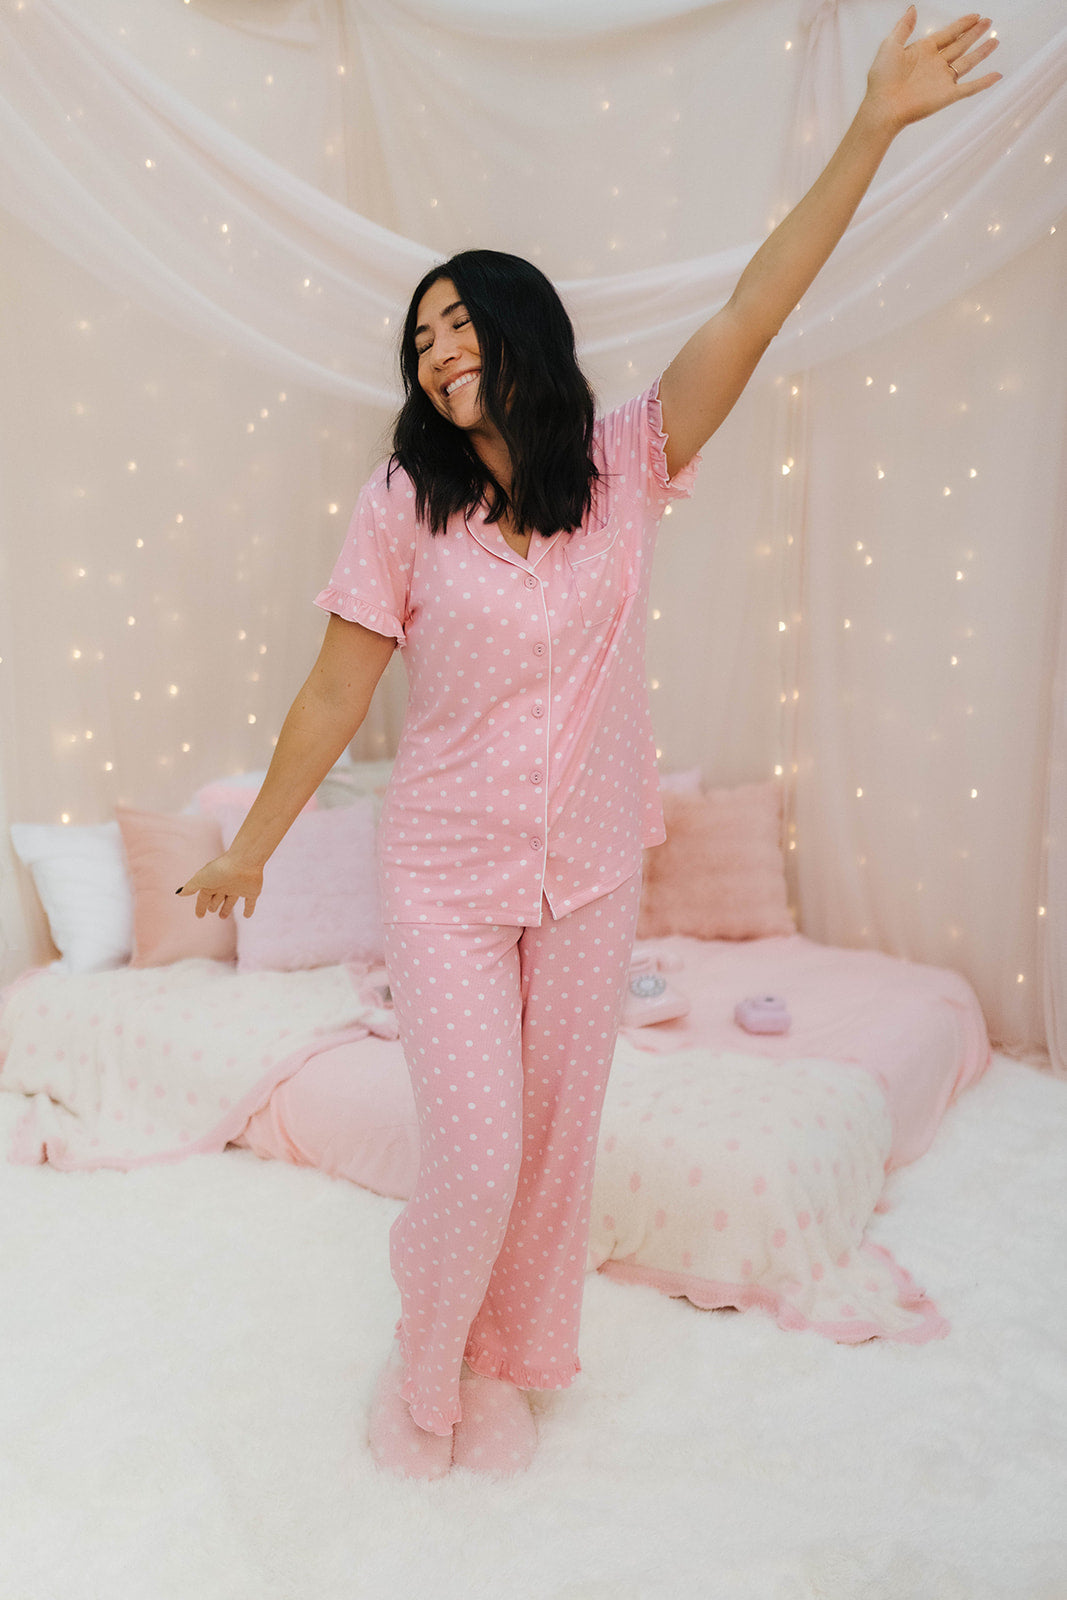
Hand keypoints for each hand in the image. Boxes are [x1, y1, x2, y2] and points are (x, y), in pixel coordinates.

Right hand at [177, 850, 262, 918]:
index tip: (199, 915)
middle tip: (211, 910)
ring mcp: (238, 888)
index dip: (200, 907)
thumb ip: (191, 887)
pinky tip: (247, 916)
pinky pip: (250, 903)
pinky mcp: (252, 891)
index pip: (204, 897)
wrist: (244, 862)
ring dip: (227, 909)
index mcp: (212, 883)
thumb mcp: (201, 878)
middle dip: (213, 905)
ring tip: (222, 916)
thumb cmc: (220, 869)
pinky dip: (249, 909)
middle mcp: (224, 886)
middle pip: (217, 898)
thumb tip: (179, 893)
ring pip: (231, 901)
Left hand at [866, 7, 1001, 132]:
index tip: (975, 16)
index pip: (948, 34)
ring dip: (982, 52)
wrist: (883, 107)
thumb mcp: (890, 45)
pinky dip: (984, 82)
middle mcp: (935, 64)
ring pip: (968, 62)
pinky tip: (997, 75)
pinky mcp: (947, 95)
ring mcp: (942, 80)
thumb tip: (912, 9)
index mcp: (923, 51)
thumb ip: (903, 27)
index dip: (962, 24)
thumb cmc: (882, 79)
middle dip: (974, 33)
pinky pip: (970, 87)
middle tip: (988, 22)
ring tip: (995, 41)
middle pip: (960, 45)